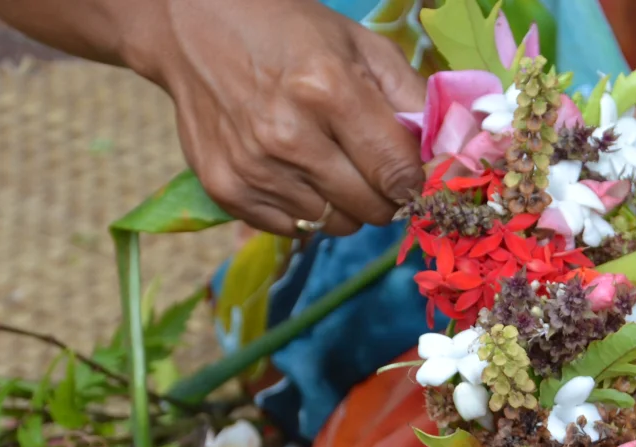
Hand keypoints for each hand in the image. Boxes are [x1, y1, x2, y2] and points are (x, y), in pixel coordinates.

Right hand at [125, 0, 426, 235]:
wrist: (191, 27)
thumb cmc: (286, 31)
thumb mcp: (359, 44)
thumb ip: (411, 98)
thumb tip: (444, 154)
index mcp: (328, 90)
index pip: (398, 172)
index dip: (416, 179)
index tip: (411, 170)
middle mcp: (287, 137)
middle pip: (372, 209)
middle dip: (385, 195)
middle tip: (372, 166)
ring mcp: (253, 169)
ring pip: (335, 225)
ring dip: (344, 203)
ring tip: (327, 161)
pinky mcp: (226, 190)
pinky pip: (293, 230)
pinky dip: (304, 210)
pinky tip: (293, 170)